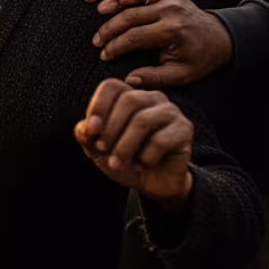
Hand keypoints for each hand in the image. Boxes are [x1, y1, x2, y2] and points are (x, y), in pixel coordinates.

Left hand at [75, 78, 193, 209]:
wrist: (151, 182)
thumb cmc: (124, 159)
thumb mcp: (98, 149)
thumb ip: (87, 135)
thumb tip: (84, 128)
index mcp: (128, 96)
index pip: (111, 86)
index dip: (98, 106)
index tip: (91, 132)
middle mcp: (151, 98)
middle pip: (129, 101)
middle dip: (111, 130)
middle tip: (103, 150)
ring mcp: (170, 111)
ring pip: (143, 120)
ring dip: (125, 147)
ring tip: (117, 163)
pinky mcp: (184, 129)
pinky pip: (161, 140)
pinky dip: (145, 157)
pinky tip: (141, 165)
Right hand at [89, 0, 233, 86]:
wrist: (217, 37)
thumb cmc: (197, 59)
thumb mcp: (181, 75)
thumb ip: (155, 78)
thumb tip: (128, 80)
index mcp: (171, 31)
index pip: (133, 37)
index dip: (114, 47)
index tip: (104, 56)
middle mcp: (169, 9)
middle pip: (128, 15)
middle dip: (108, 29)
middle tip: (96, 41)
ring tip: (99, 11)